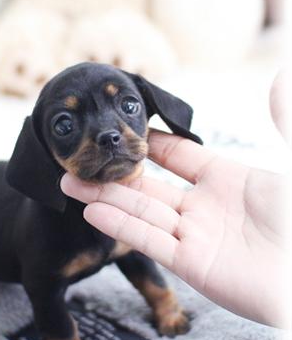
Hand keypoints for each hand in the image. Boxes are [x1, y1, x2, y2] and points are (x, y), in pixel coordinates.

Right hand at [61, 77, 289, 327]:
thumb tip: (280, 74)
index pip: (177, 156)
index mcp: (227, 180)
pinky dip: (121, 226)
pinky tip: (93, 210)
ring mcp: (196, 237)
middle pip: (148, 186)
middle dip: (112, 174)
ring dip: (104, 198)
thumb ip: (284, 121)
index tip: (120, 131)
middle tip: (78, 160)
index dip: (149, 143)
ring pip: (141, 213)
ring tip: (70, 183)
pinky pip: (150, 242)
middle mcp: (205, 208)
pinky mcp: (192, 265)